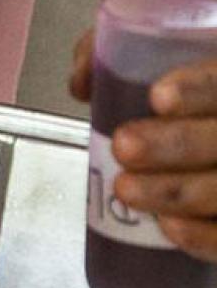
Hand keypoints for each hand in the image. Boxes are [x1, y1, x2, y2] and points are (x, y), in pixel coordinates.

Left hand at [80, 37, 216, 263]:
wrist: (194, 124)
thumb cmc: (171, 87)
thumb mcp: (142, 51)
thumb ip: (108, 53)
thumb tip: (83, 82)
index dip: (198, 89)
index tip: (158, 98)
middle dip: (176, 144)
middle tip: (123, 147)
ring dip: (179, 192)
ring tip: (126, 189)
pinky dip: (206, 236)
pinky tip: (170, 228)